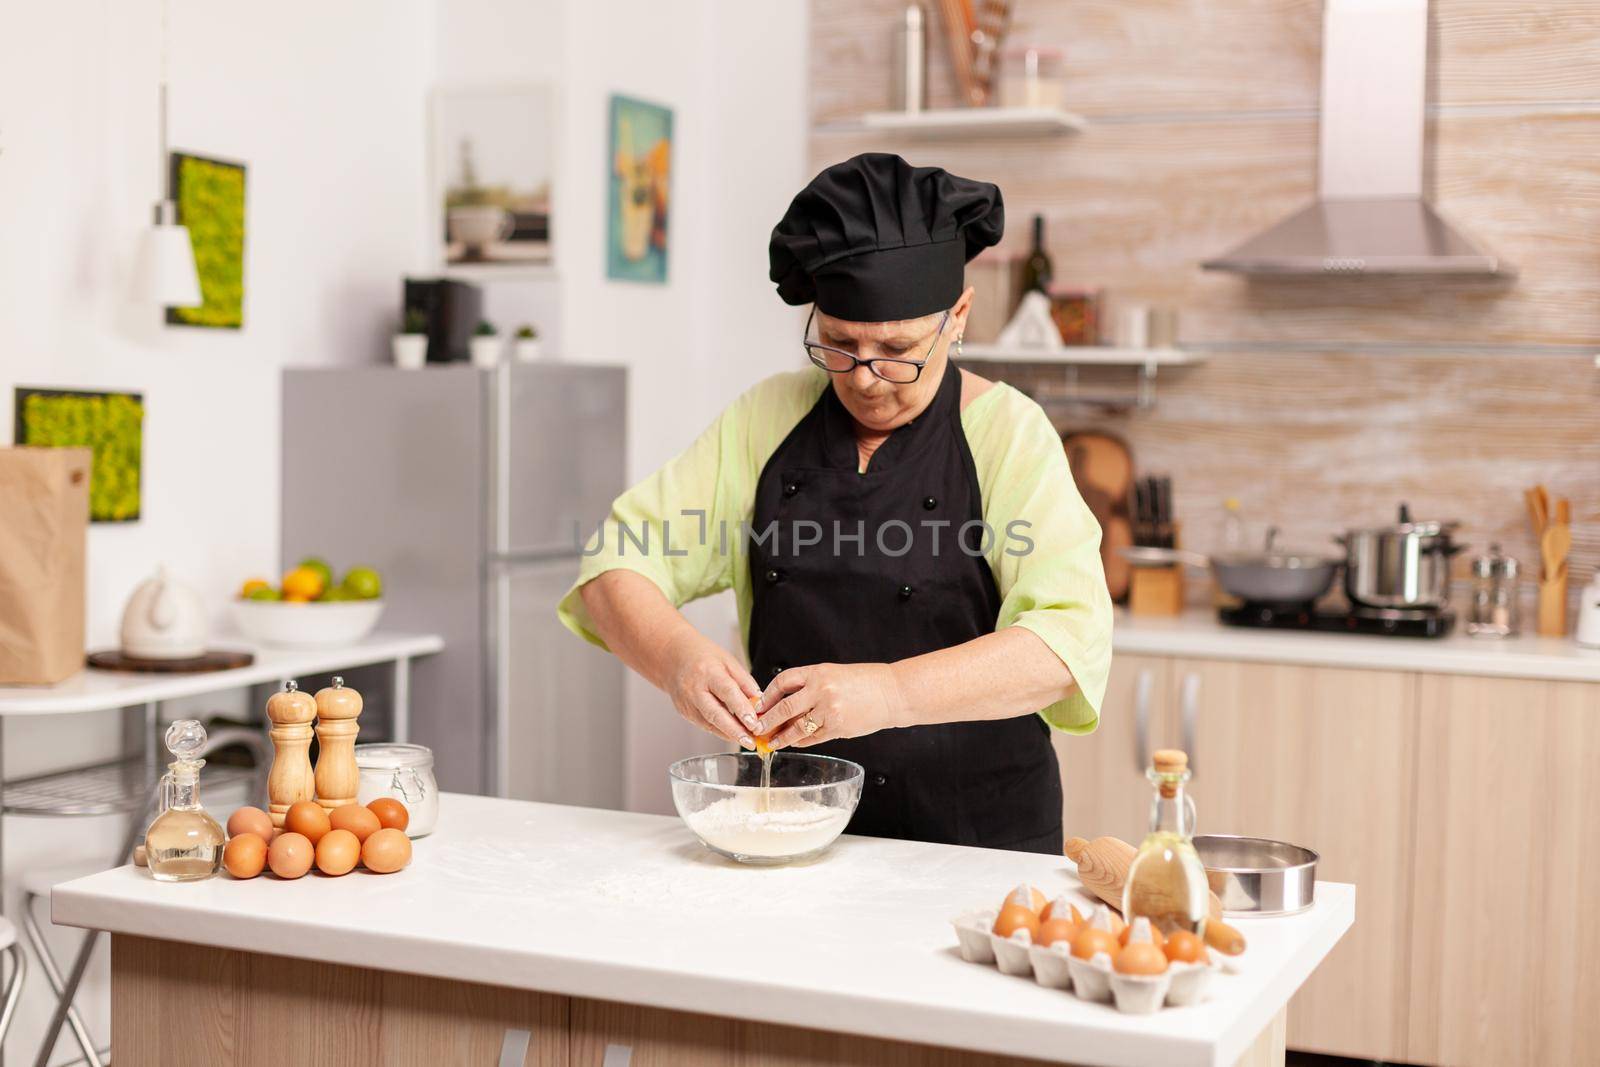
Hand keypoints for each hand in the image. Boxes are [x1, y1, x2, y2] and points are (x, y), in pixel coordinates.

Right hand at [663, 632, 763, 746]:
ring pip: (710, 724)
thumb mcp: (728, 661)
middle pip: (715, 714)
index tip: (754, 723)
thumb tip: (760, 701)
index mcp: (707, 672)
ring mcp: (687, 703)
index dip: (741, 709)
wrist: (674, 659)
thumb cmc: (704, 657)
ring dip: (730, 734)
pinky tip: (734, 734)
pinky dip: (720, 731)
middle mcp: (694, 689)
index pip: (726, 692)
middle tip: (751, 742)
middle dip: (734, 731)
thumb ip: (745, 681)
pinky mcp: (685, 713)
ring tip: (748, 741)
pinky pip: (705, 725)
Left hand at [752, 662, 906, 749]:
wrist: (893, 694)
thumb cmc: (865, 682)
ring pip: (796, 728)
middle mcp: (821, 690)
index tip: (759, 704)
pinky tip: (794, 743)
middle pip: (784, 708)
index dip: (768, 694)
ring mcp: (829, 711)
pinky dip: (801, 741)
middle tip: (756, 728)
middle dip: (768, 720)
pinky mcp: (838, 728)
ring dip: (781, 737)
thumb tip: (785, 701)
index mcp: (818, 672)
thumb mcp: (834, 674)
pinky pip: (812, 737)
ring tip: (770, 743)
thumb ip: (811, 685)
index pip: (783, 681)